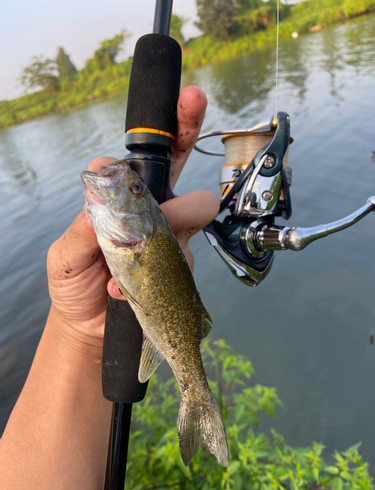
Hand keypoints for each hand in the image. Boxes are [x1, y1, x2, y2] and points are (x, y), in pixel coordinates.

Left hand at [46, 86, 218, 352]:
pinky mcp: (180, 263)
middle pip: (181, 163)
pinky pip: (184, 257)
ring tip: (127, 259)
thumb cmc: (75, 282)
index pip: (145, 153)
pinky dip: (153, 273)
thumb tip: (99, 200)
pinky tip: (123, 288)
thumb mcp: (65, 255)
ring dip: (168, 227)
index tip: (190, 100)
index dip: (170, 125)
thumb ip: (81, 230)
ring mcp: (170, 234)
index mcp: (120, 195)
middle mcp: (150, 207)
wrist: (90, 324)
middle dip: (190, 137)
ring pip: (194, 210)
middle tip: (171, 150)